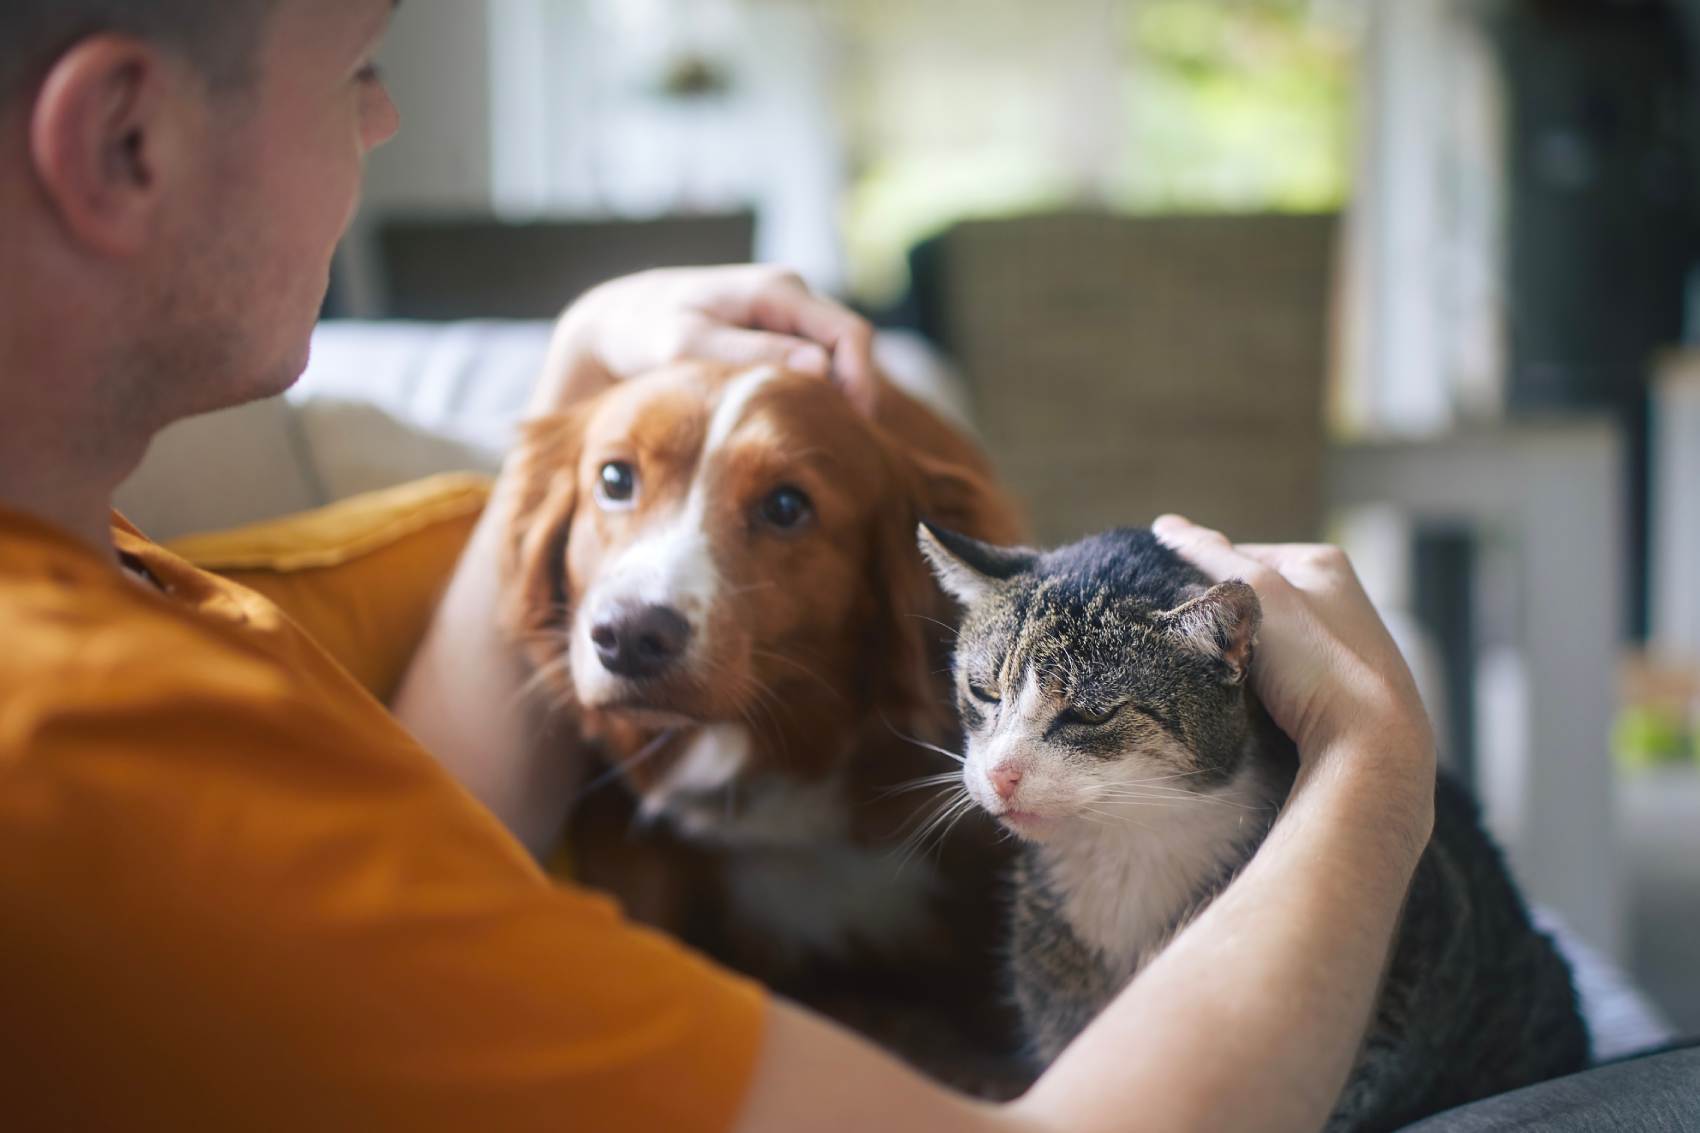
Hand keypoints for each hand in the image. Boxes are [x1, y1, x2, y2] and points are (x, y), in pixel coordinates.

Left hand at [535, 265, 877, 415]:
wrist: (615, 325)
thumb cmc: (643, 332)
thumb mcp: (686, 343)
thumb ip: (750, 352)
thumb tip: (819, 366)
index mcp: (777, 290)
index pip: (850, 335)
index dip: (860, 383)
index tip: (849, 430)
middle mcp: (789, 298)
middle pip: (849, 350)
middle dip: (851, 396)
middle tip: (837, 448)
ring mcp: (784, 318)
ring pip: (832, 362)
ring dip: (831, 400)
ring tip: (817, 445)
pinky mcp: (773, 339)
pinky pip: (809, 368)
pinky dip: (809, 398)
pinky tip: (794, 432)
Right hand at [1153, 515, 1435, 782]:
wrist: (1369, 745)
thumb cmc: (1317, 661)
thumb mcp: (1256, 594)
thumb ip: (1209, 557)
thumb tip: (1167, 525)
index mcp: (1323, 562)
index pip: (1239, 555)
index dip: (1202, 579)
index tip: (1180, 608)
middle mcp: (1337, 598)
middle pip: (1252, 599)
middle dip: (1222, 619)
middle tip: (1200, 644)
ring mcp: (1339, 645)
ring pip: (1263, 640)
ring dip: (1238, 655)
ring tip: (1225, 675)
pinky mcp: (1337, 688)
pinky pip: (1280, 675)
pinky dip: (1259, 685)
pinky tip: (1252, 701)